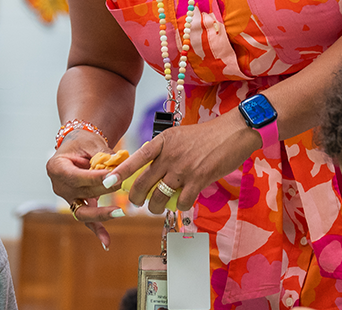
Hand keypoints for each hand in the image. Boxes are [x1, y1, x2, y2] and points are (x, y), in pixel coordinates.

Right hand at [44, 131, 124, 248]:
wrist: (78, 145)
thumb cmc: (84, 142)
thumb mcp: (92, 144)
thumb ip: (104, 157)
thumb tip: (121, 169)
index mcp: (56, 167)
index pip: (76, 176)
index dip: (94, 178)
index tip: (112, 178)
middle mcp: (58, 186)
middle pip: (82, 193)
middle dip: (104, 190)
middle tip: (124, 185)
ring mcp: (66, 198)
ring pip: (84, 210)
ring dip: (102, 213)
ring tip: (119, 212)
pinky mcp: (76, 205)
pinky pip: (86, 219)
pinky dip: (97, 230)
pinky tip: (107, 243)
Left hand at [108, 111, 260, 214]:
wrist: (234, 133)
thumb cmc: (207, 135)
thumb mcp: (179, 136)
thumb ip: (164, 150)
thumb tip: (150, 168)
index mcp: (163, 142)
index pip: (136, 159)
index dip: (121, 173)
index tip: (108, 183)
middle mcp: (170, 155)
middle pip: (144, 183)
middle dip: (136, 198)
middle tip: (136, 203)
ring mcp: (183, 169)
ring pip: (160, 196)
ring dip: (155, 207)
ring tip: (156, 208)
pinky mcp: (199, 180)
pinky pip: (181, 201)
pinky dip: (180, 205)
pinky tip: (183, 202)